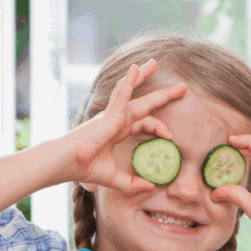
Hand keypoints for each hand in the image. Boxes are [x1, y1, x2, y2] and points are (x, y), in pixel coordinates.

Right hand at [66, 59, 186, 192]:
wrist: (69, 163)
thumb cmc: (85, 168)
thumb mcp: (115, 178)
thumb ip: (132, 183)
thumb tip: (150, 187)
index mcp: (119, 130)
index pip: (145, 122)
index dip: (159, 127)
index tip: (170, 137)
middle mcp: (117, 119)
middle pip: (144, 102)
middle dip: (162, 94)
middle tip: (180, 87)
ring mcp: (113, 114)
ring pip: (131, 90)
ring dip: (142, 75)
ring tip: (153, 63)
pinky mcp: (110, 113)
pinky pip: (122, 93)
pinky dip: (129, 81)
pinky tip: (136, 68)